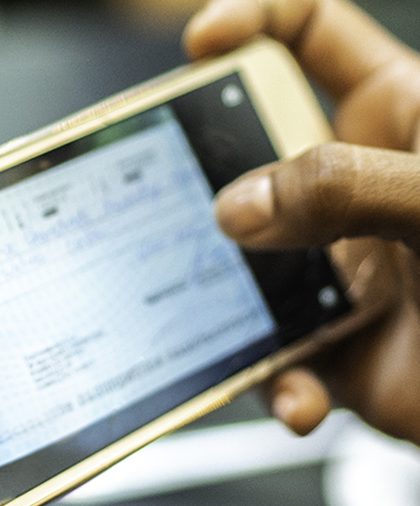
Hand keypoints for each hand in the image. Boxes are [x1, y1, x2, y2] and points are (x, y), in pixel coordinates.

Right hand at [186, 0, 419, 443]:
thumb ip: (348, 187)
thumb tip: (242, 204)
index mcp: (397, 118)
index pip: (311, 35)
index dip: (251, 22)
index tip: (200, 46)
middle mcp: (357, 188)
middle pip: (247, 153)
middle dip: (203, 175)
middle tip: (179, 198)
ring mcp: (342, 266)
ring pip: (243, 264)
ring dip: (227, 298)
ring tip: (239, 317)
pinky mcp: (338, 344)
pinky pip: (277, 359)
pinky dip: (278, 386)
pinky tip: (299, 396)